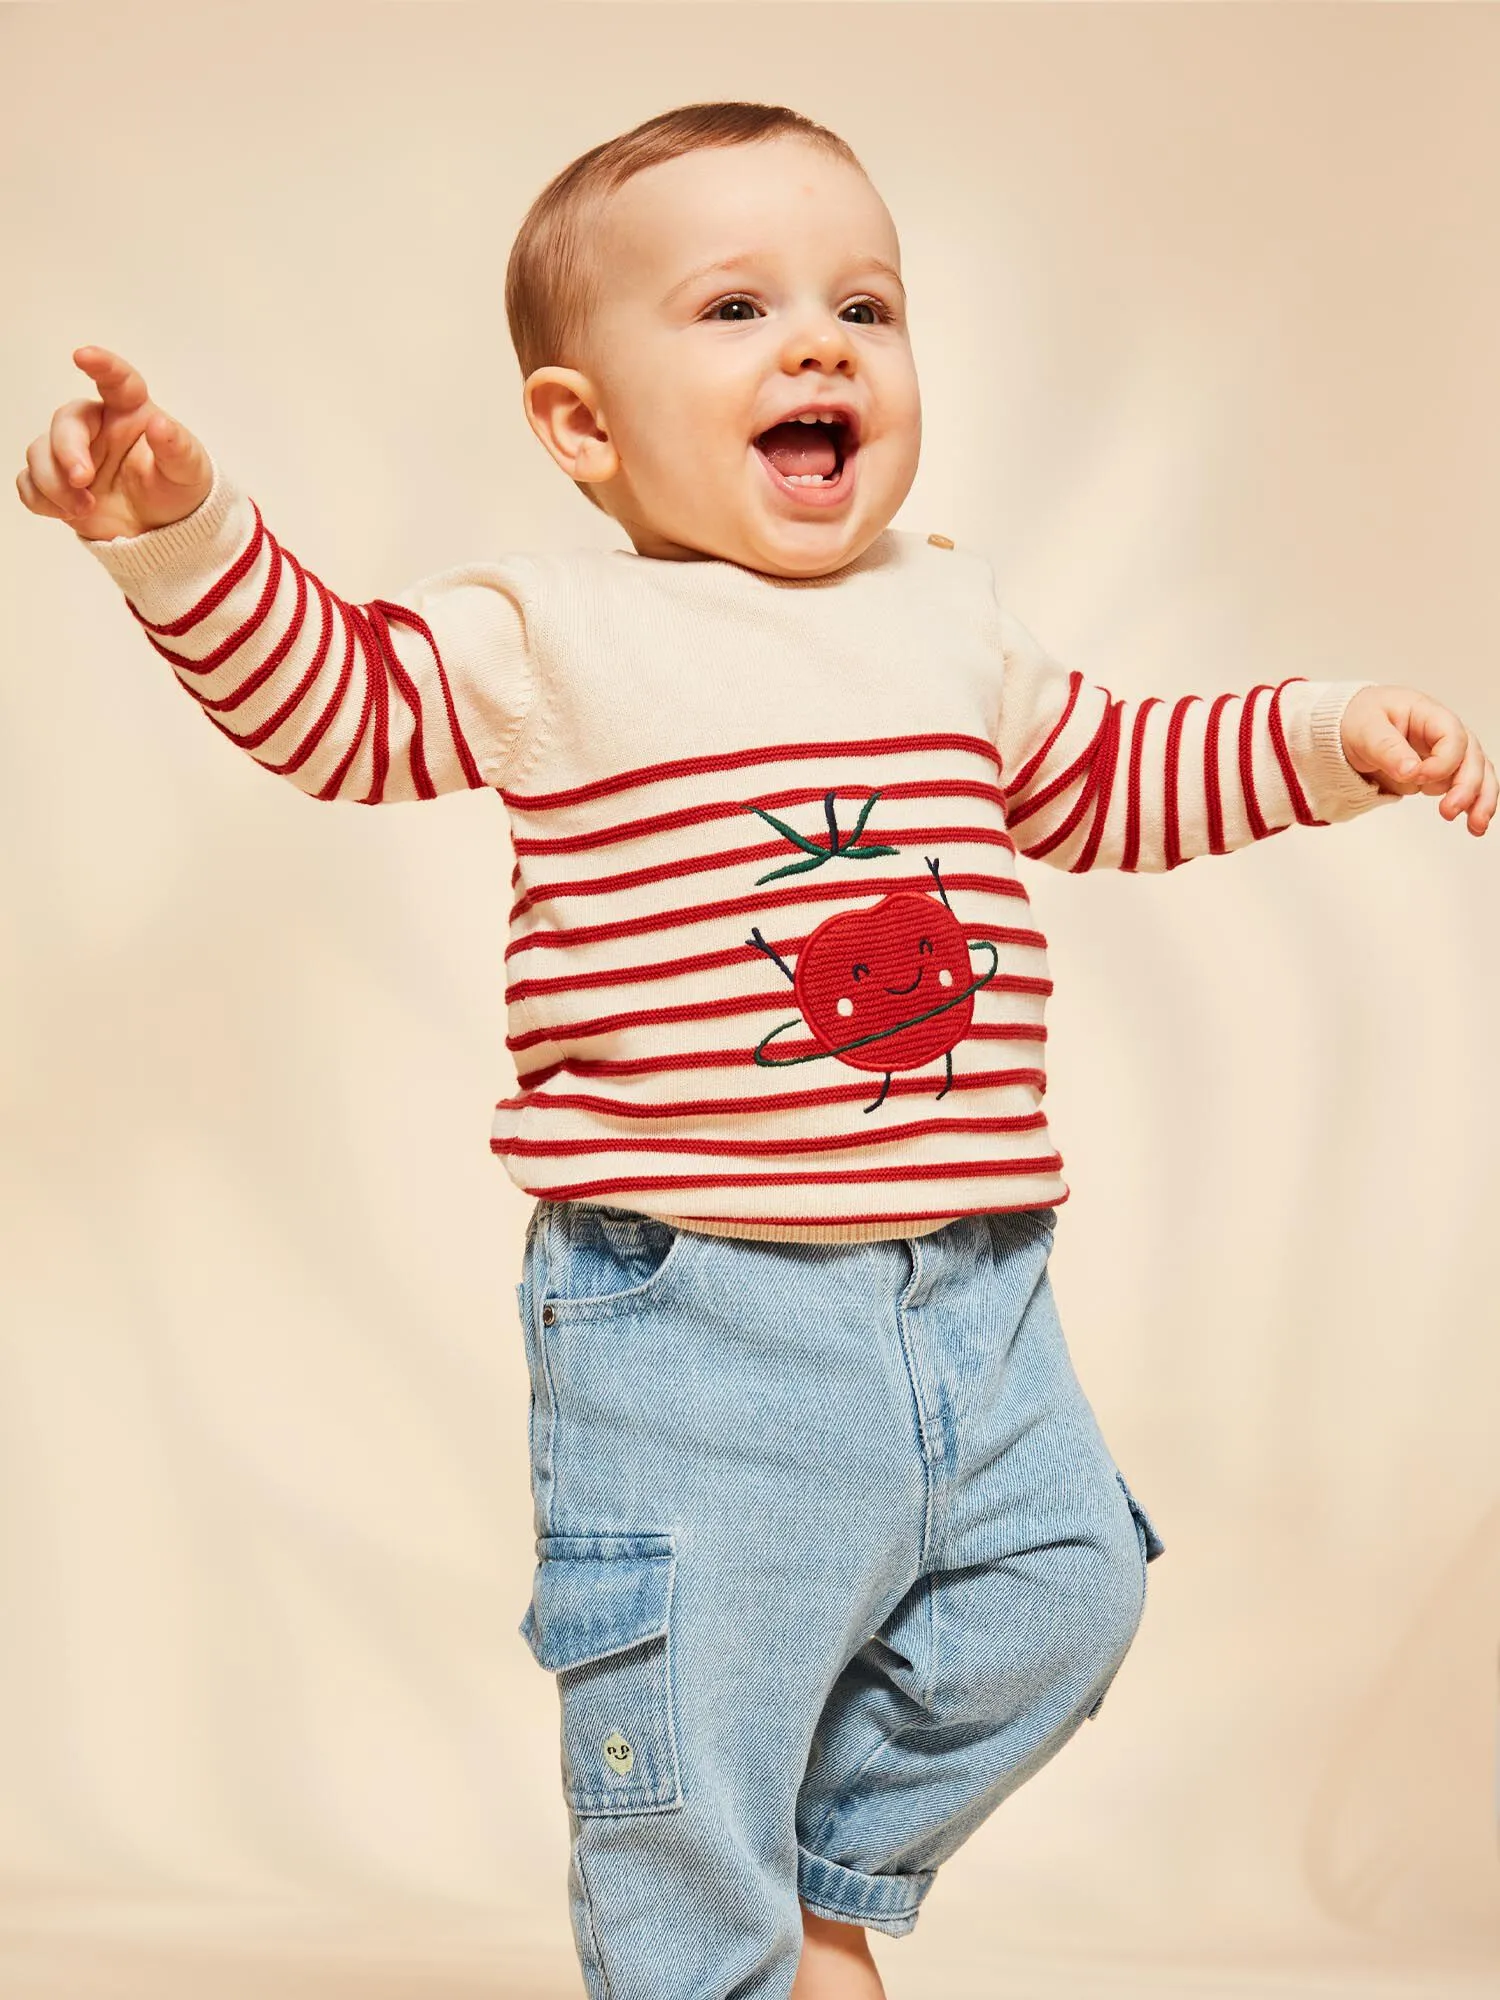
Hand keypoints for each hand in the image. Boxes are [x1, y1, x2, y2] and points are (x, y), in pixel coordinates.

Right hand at [16, 345, 213, 541]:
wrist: (163, 531)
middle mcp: (96, 426)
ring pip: (40, 452)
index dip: (101, 365)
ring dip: (54, 484)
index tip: (82, 355)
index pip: (116, 380)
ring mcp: (72, 454)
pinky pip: (29, 482)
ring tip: (85, 508)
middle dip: (67, 451)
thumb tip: (160, 424)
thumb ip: (176, 448)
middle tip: (81, 479)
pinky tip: (67, 513)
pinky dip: (41, 499)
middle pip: (65, 422)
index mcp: (130, 412)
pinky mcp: (57, 482)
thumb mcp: (188, 471)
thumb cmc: (177, 489)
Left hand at [1340, 684, 1494, 835]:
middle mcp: (1444, 733)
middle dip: (1466, 786)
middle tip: (1448, 810)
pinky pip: (1464, 788)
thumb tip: (1411, 771)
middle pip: (1471, 758)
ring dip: (1478, 801)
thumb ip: (1388, 748)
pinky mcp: (1440, 773)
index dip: (1442, 761)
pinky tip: (1474, 824)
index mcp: (1428, 714)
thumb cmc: (1359, 720)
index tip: (1418, 777)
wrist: (1348, 729)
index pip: (1452, 737)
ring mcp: (1445, 754)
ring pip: (1475, 775)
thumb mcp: (1365, 729)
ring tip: (1475, 826)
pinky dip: (1472, 805)